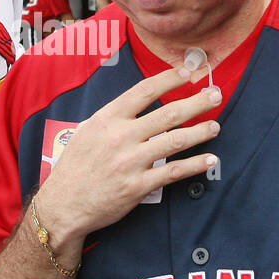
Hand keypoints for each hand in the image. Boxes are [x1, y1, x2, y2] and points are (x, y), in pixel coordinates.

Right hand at [35, 65, 220, 244]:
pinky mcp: (138, 186)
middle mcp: (121, 137)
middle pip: (168, 114)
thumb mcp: (87, 131)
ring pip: (175, 141)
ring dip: (200, 132)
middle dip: (197, 102)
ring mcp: (131, 162)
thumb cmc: (75, 167)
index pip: (144, 91)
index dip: (169, 79)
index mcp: (107, 119)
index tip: (188, 72)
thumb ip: (113, 117)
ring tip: (215, 126)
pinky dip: (194, 165)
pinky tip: (209, 159)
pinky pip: (173, 172)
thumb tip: (140, 102)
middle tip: (215, 94)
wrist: (63, 205)